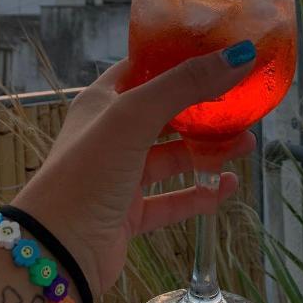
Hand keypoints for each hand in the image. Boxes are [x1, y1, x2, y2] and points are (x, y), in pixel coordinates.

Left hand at [13, 48, 256, 299]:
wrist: (55, 251)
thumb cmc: (86, 171)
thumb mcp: (135, 116)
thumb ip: (185, 85)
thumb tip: (240, 54)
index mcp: (101, 103)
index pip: (141, 68)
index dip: (175, 58)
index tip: (216, 51)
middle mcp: (110, 135)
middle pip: (164, 113)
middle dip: (202, 108)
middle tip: (241, 101)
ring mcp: (120, 176)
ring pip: (172, 157)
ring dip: (208, 150)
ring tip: (247, 144)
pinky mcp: (130, 214)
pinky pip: (173, 199)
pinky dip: (200, 194)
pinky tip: (227, 186)